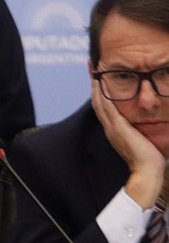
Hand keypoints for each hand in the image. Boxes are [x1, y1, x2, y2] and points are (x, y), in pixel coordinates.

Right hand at [91, 80, 165, 207]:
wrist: (147, 171)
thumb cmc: (149, 158)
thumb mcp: (141, 139)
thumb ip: (139, 130)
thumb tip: (146, 123)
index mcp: (114, 130)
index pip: (103, 108)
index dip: (99, 94)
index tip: (98, 81)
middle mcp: (109, 127)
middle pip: (97, 103)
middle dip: (95, 86)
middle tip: (93, 71)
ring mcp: (112, 127)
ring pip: (100, 103)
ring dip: (96, 87)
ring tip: (95, 73)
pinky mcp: (118, 127)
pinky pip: (107, 107)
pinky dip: (102, 95)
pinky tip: (101, 84)